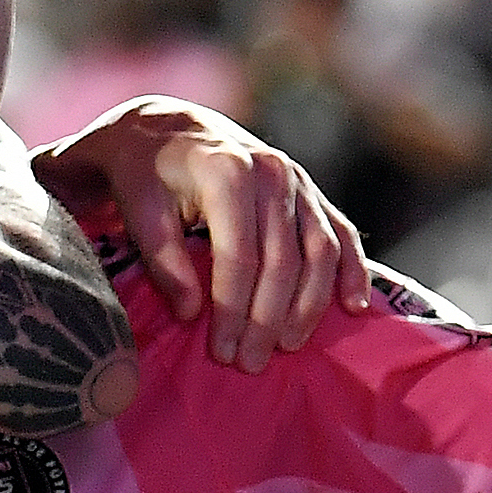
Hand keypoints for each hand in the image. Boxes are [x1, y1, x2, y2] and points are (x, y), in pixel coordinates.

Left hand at [33, 97, 370, 371]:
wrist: (171, 129)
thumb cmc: (147, 174)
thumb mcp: (138, 208)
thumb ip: (162, 258)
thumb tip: (191, 313)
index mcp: (227, 171)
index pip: (239, 254)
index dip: (233, 309)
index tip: (221, 351)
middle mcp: (271, 171)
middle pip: (283, 260)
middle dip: (267, 318)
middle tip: (250, 363)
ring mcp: (298, 181)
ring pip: (320, 251)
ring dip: (309, 305)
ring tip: (288, 346)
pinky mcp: (312, 193)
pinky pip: (342, 234)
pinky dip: (352, 271)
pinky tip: (352, 306)